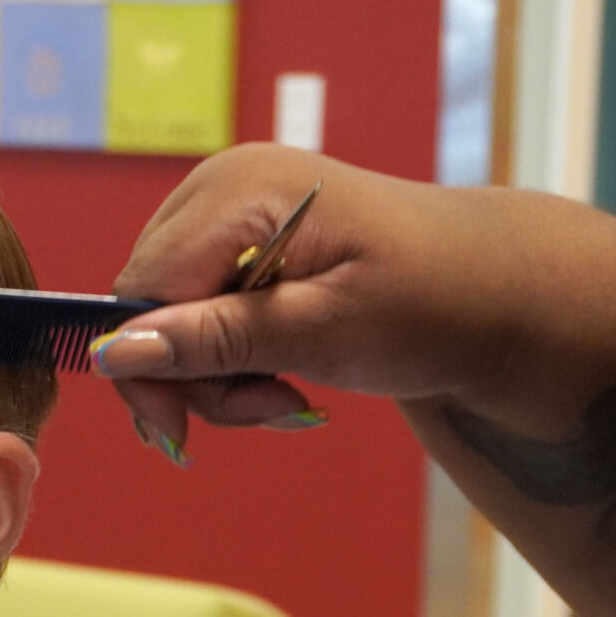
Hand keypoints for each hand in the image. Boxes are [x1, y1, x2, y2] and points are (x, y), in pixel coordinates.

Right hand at [96, 144, 515, 461]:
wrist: (498, 290)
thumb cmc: (435, 303)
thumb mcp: (325, 334)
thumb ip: (216, 341)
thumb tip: (117, 352)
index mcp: (242, 191)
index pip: (139, 290)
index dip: (150, 368)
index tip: (189, 431)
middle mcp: (224, 185)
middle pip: (147, 302)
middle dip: (191, 376)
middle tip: (267, 407)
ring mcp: (233, 207)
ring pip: (168, 314)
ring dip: (214, 375)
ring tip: (283, 395)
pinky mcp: (244, 236)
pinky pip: (199, 307)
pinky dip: (230, 356)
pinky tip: (279, 370)